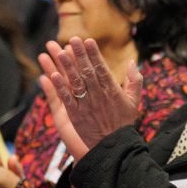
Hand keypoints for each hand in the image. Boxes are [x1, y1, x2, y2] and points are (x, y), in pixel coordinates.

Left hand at [38, 37, 140, 160]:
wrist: (114, 147)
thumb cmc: (124, 123)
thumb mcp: (134, 101)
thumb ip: (135, 81)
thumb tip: (132, 63)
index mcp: (112, 90)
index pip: (101, 68)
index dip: (94, 54)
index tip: (88, 41)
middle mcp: (98, 96)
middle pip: (87, 72)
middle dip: (79, 55)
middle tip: (72, 39)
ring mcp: (86, 105)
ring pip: (75, 83)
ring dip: (67, 67)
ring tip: (59, 52)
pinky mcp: (76, 115)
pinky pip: (67, 99)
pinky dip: (59, 88)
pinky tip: (51, 76)